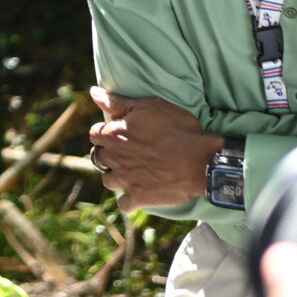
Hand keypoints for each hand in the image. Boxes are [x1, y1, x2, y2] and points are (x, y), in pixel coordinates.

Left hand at [87, 86, 220, 210]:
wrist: (203, 161)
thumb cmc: (178, 129)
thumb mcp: (149, 106)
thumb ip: (118, 102)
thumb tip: (93, 93)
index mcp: (114, 134)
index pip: (95, 134)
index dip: (106, 133)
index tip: (119, 133)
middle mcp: (115, 158)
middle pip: (99, 157)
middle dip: (110, 153)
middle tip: (127, 152)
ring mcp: (127, 180)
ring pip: (108, 180)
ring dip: (116, 176)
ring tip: (131, 171)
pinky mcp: (140, 198)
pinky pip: (124, 204)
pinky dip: (129, 199)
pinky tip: (139, 192)